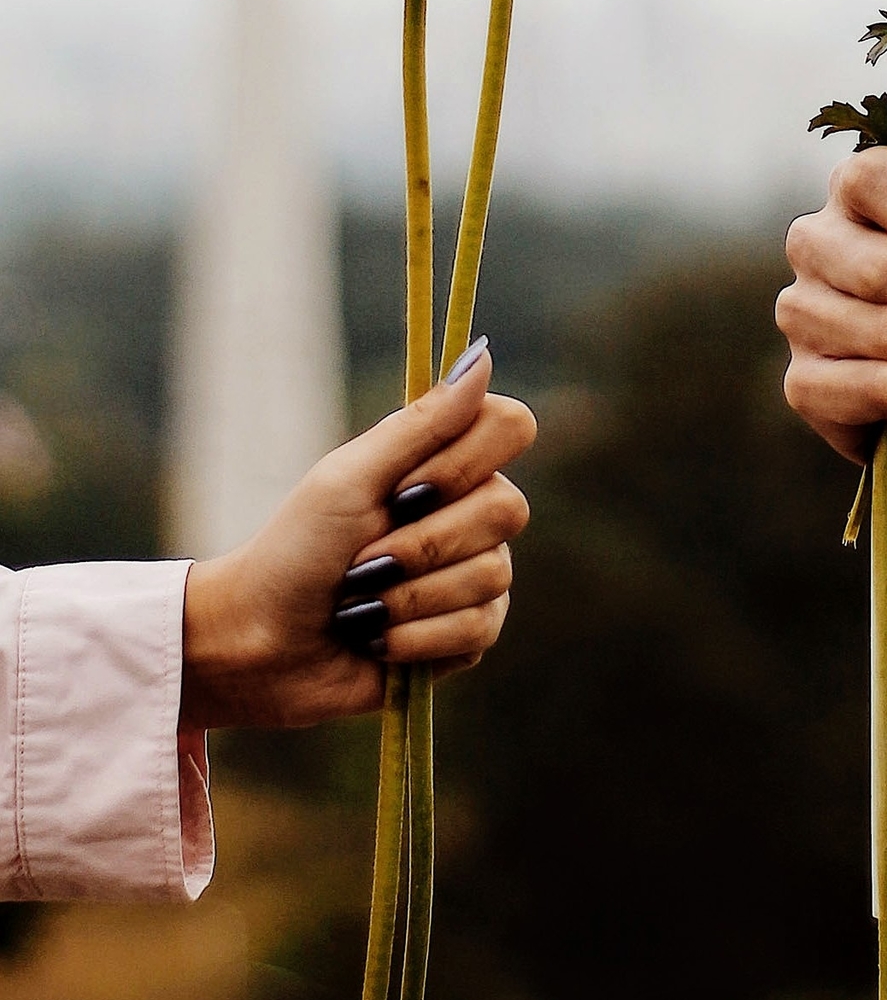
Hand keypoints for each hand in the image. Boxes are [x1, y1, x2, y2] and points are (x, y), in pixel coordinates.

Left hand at [180, 351, 536, 728]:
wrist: (260, 646)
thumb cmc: (294, 551)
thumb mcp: (349, 478)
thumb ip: (422, 423)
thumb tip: (484, 353)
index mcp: (441, 460)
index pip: (512, 427)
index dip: (466, 462)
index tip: (404, 487)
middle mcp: (467, 510)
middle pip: (507, 509)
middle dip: (423, 543)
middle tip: (364, 558)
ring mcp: (474, 572)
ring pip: (493, 574)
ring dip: (409, 595)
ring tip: (361, 604)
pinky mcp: (468, 634)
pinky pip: (480, 628)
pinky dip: (416, 637)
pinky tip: (378, 640)